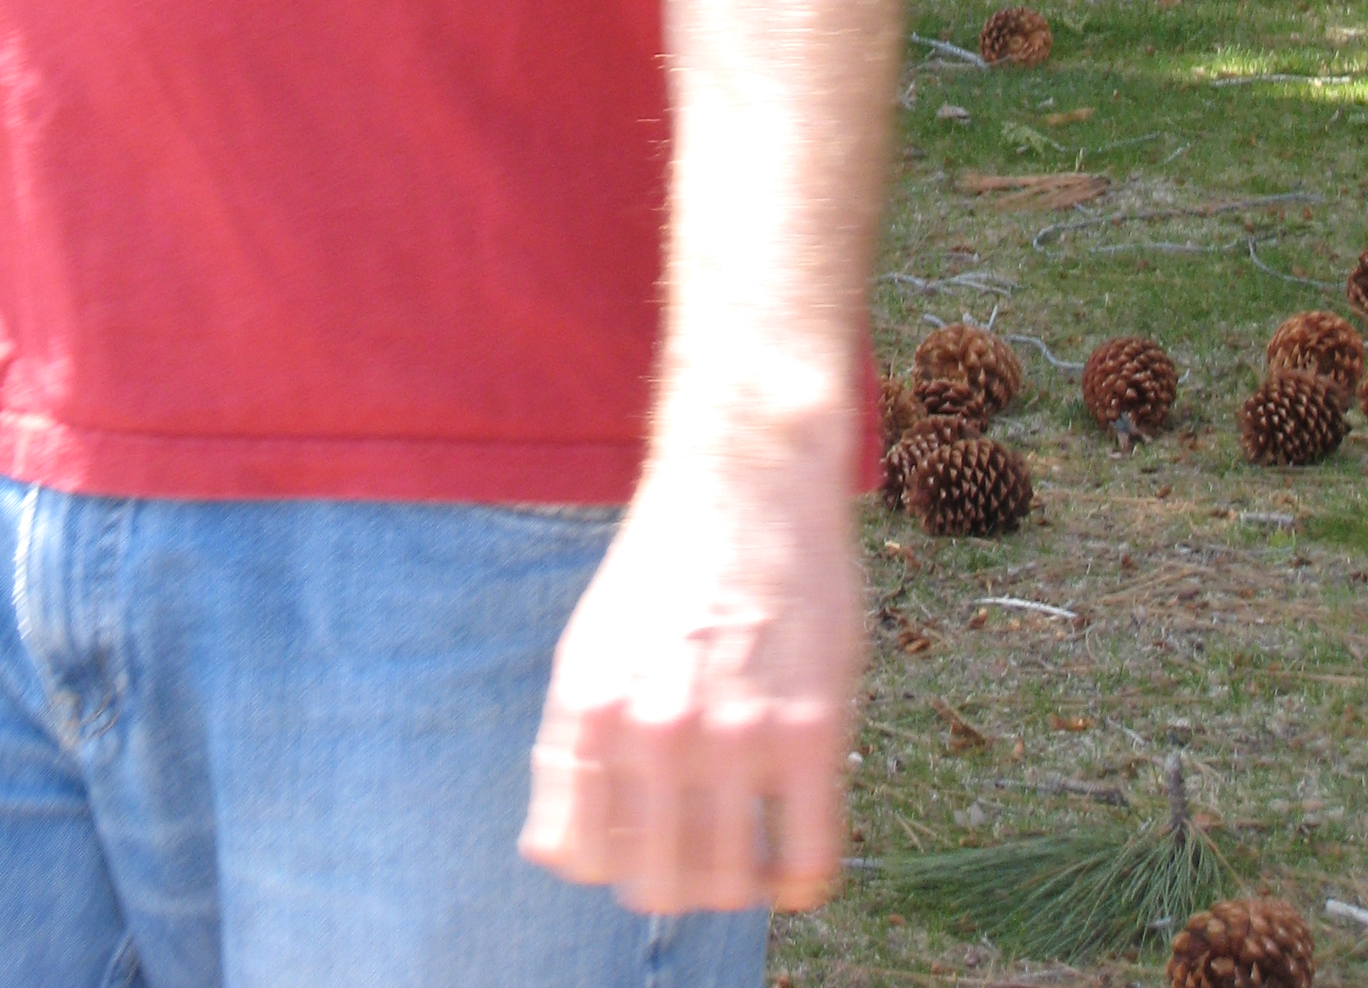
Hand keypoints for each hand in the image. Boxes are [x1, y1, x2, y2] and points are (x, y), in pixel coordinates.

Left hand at [518, 450, 862, 916]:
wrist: (744, 478)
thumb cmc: (665, 566)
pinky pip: (807, 864)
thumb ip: (572, 751)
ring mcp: (734, 736)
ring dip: (736, 882)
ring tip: (746, 844)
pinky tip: (792, 849)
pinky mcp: (810, 731)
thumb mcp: (587, 648)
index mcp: (587, 710)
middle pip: (655, 888)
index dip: (604, 860)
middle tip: (695, 842)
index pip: (574, 860)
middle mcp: (652, 732)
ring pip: (729, 889)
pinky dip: (798, 881)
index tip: (633, 836)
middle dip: (674, 878)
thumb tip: (556, 859)